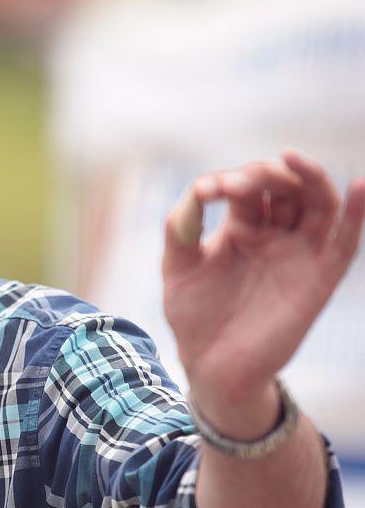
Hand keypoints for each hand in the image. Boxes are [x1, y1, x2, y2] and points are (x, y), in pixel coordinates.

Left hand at [162, 151, 363, 436]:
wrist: (213, 366)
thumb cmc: (194, 316)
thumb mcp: (177, 267)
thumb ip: (180, 228)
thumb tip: (197, 190)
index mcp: (241, 226)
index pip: (244, 186)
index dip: (226, 181)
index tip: (204, 193)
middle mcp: (275, 234)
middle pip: (283, 187)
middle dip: (263, 175)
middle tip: (237, 183)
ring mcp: (299, 253)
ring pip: (318, 202)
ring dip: (310, 177)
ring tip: (294, 159)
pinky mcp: (319, 277)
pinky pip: (345, 241)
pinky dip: (357, 212)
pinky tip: (358, 185)